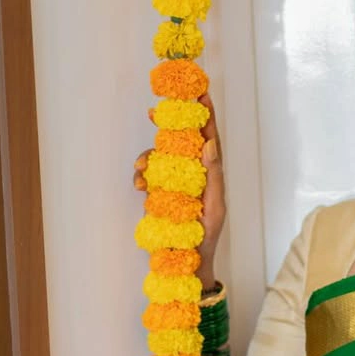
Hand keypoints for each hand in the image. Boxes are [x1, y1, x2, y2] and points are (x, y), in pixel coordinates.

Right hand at [132, 93, 225, 287]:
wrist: (186, 262)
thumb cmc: (205, 236)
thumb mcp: (214, 206)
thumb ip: (213, 175)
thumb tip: (210, 143)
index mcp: (210, 173)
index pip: (209, 138)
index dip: (205, 115)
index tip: (201, 93)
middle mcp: (192, 173)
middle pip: (181, 139)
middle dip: (168, 124)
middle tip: (156, 113)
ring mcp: (174, 182)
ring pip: (159, 156)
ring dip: (148, 157)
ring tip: (142, 170)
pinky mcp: (158, 192)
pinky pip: (147, 175)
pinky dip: (141, 177)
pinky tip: (140, 186)